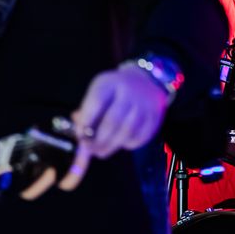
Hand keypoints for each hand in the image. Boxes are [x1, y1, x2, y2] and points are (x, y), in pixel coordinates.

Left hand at [60, 63, 169, 191]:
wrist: (145, 82)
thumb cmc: (115, 91)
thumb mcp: (99, 92)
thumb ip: (87, 111)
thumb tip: (80, 133)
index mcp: (110, 83)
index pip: (97, 102)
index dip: (86, 121)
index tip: (80, 135)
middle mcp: (129, 92)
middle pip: (112, 121)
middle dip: (98, 140)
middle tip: (90, 150)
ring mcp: (144, 105)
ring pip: (126, 132)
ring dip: (111, 146)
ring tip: (101, 151)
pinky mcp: (154, 118)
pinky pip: (139, 138)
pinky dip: (127, 145)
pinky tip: (119, 143)